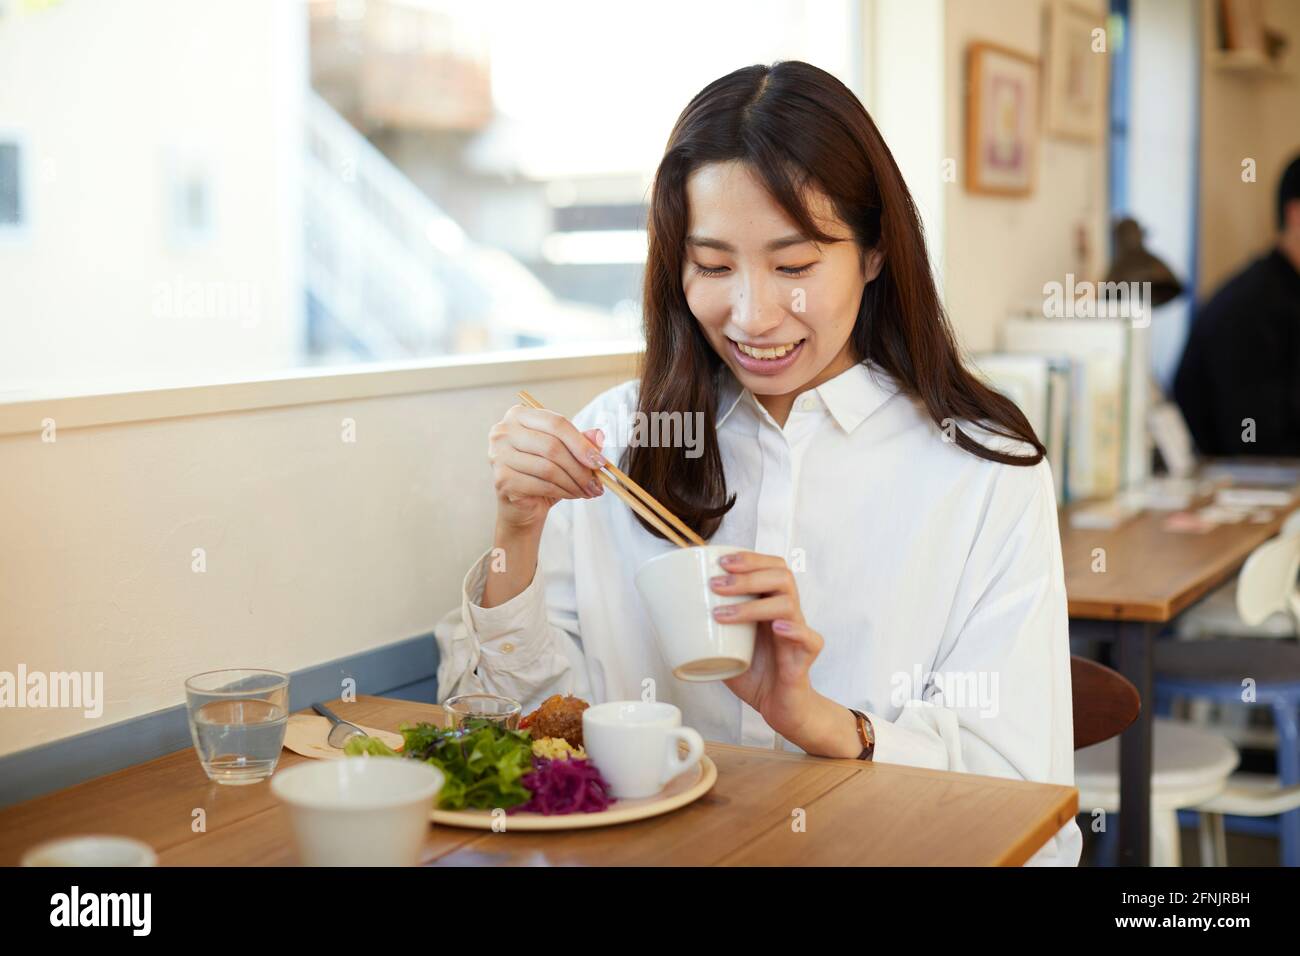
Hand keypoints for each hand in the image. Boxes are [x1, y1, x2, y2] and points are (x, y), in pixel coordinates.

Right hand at [487, 404, 606, 532]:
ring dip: (574, 482)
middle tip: (597, 483)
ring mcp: (499, 455)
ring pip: (548, 468)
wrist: (522, 506)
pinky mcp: (502, 479)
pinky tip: (572, 495)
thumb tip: (598, 435)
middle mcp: (503, 431)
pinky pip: (542, 485)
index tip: (600, 461)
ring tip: (587, 491)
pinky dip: (563, 492)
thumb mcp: (565, 454)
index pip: (556, 422)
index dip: (581, 443)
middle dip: (580, 467)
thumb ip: (581, 441)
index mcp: (519, 415)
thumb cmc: (543, 474)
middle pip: (552, 446)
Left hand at [710, 550, 824, 740]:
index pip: (771, 567)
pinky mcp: (805, 657)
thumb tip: (666, 613)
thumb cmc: (752, 673)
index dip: (750, 558)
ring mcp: (798, 634)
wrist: (778, 707)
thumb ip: (706, 629)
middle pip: (781, 577)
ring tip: (722, 614)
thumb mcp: (724, 646)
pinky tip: (777, 628)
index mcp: (771, 604)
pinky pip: (810, 639)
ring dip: (753, 605)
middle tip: (716, 584)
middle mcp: (788, 614)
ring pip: (788, 604)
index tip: (720, 561)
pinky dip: (794, 630)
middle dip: (747, 575)